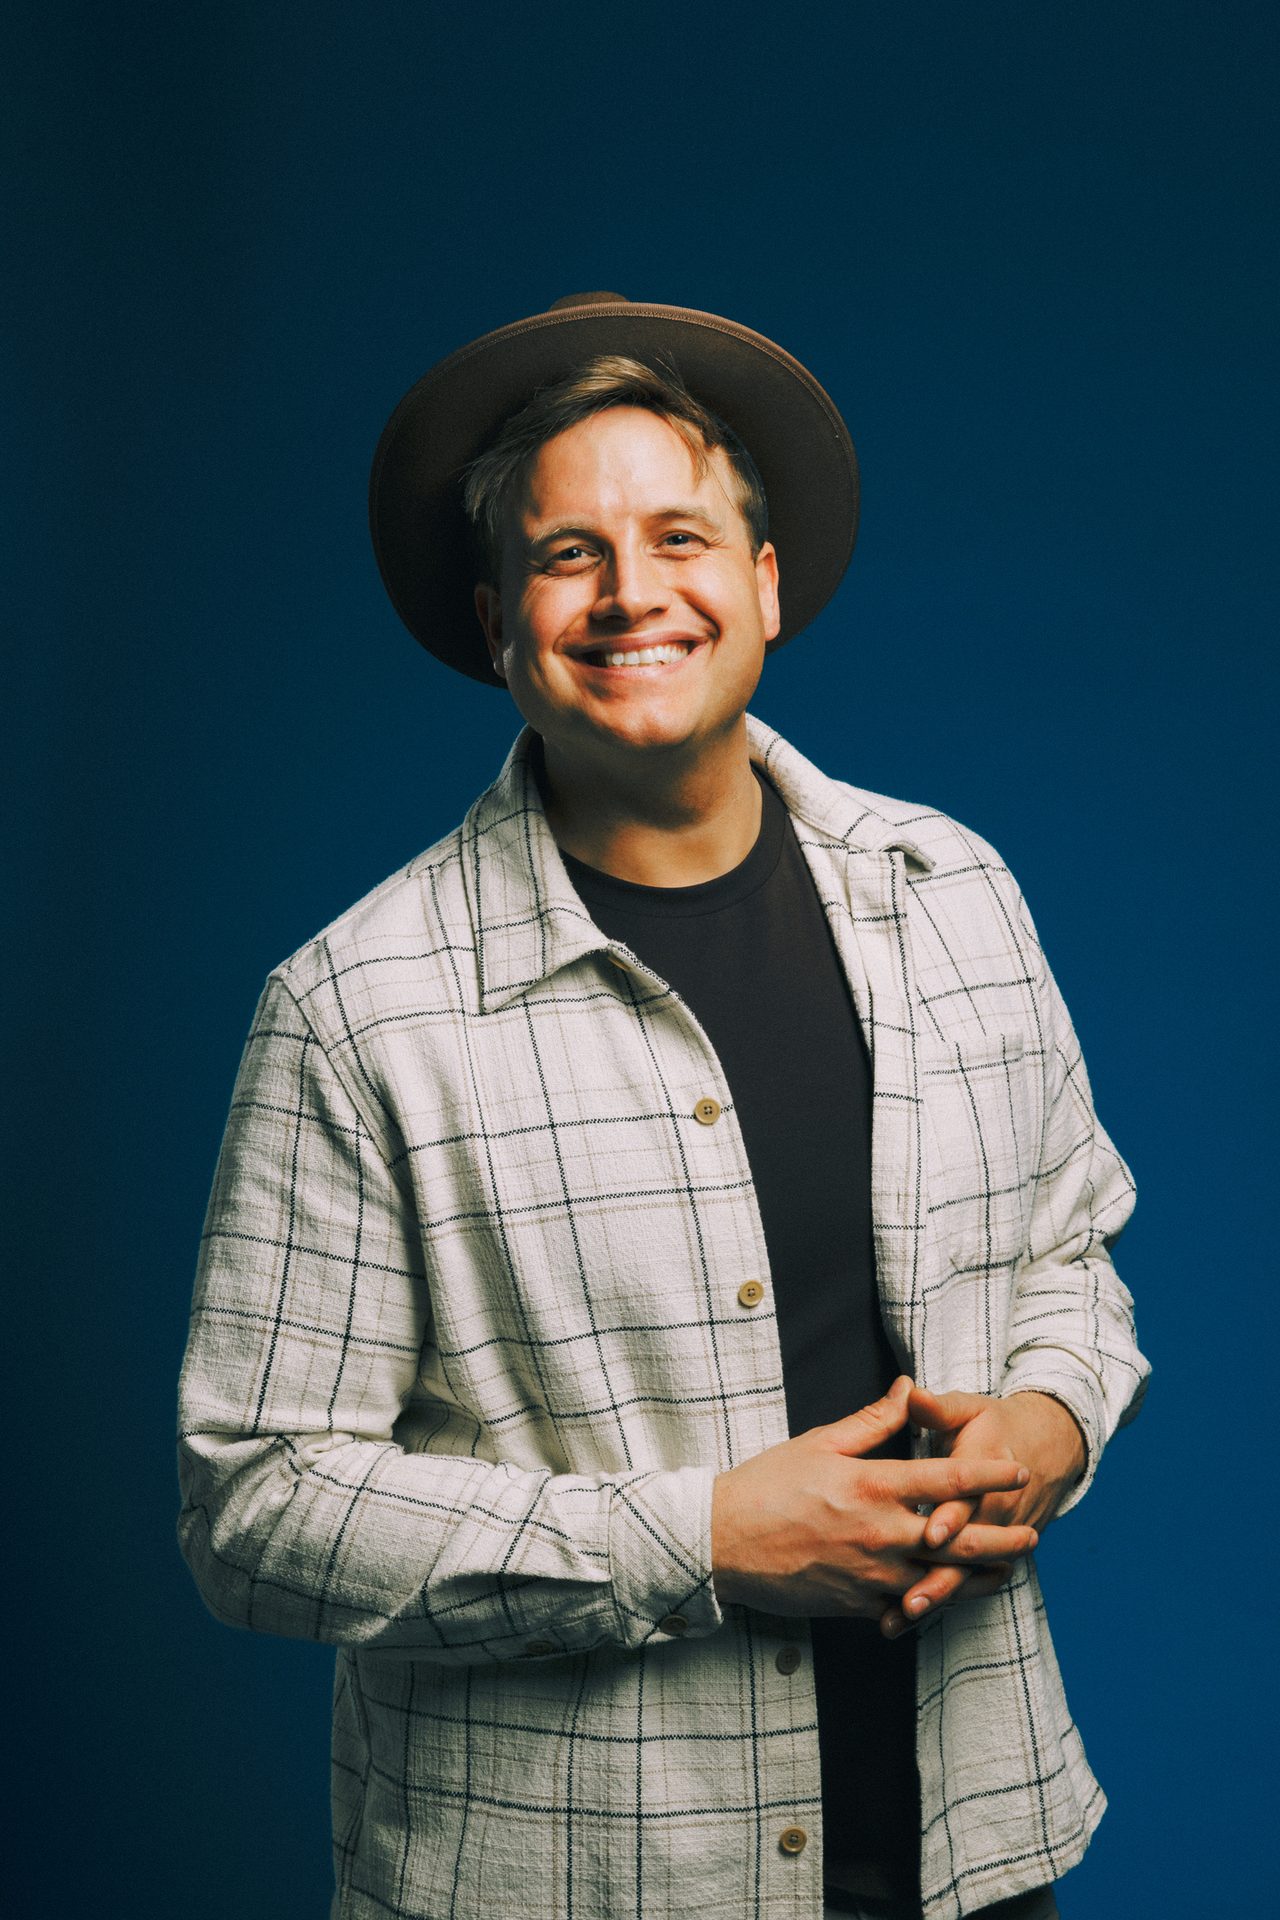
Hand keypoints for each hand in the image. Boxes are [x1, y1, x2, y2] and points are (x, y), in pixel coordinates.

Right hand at [710, 1377, 1038, 1618]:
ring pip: (939, 1580)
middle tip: (1032, 1534)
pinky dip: (930, 1603)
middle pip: (957, 1539)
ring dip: (977, 1577)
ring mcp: (869, 1574)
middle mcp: (878, 1533)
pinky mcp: (855, 1604)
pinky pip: (904, 1607)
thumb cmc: (767, 1485)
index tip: (1017, 1470)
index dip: (987, 1475)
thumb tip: (909, 1387)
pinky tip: (949, 1600)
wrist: (721, 1541)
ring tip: (1007, 1572)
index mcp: (872, 1486)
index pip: (945, 1480)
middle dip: (1000, 1539)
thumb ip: (872, 1420)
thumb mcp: (820, 1442)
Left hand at [878, 1387, 1086, 1637]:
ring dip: (939, 1595)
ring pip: (968, 1573)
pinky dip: (944, 1599)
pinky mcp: (996, 1552)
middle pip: (968, 1549)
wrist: (1050, 1448)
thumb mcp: (969, 1408)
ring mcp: (998, 1537)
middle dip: (941, 1576)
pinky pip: (970, 1580)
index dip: (950, 1517)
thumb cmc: (995, 1425)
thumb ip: (936, 1407)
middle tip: (910, 1600)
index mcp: (983, 1470)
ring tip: (904, 1617)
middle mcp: (994, 1510)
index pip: (966, 1497)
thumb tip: (909, 1391)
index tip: (929, 1534)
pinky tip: (905, 1618)